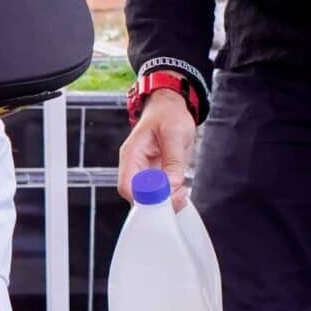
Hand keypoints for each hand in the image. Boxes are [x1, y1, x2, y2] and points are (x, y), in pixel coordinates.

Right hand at [117, 89, 194, 206]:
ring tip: (183, 193)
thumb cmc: (169, 115)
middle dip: (158, 203)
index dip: (144, 198)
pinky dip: (169, 197)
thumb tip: (172, 185)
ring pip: (147, 198)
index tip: (166, 198)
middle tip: (180, 196)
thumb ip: (173, 161)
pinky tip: (181, 191)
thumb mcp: (175, 135)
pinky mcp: (153, 175)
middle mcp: (134, 166)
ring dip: (165, 201)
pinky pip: (157, 193)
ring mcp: (143, 172)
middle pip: (136, 197)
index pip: (128, 186)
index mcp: (132, 155)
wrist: (170, 107)